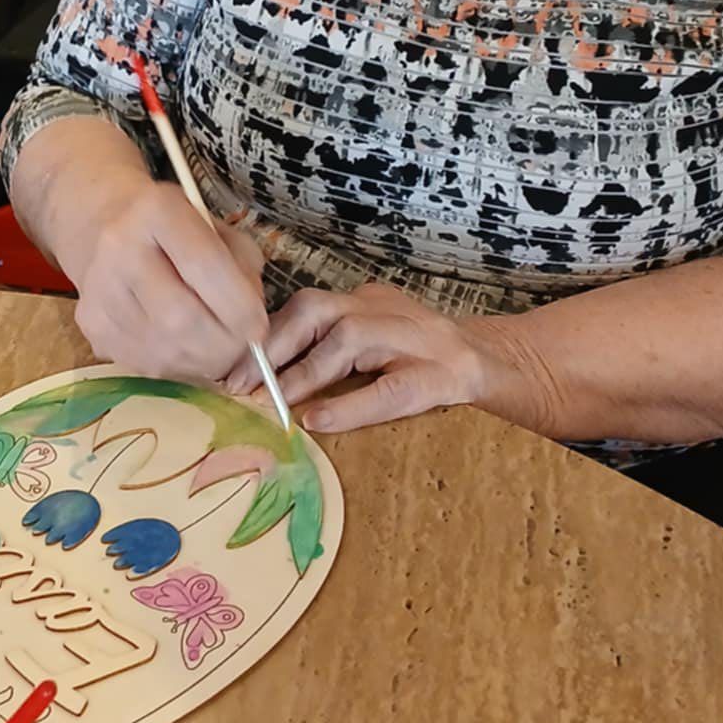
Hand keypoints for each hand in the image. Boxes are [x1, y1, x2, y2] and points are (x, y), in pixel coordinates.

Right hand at [67, 179, 268, 384]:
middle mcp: (119, 247)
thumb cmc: (179, 231)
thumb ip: (243, 269)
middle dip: (224, 344)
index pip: (204, 265)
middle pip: (181, 318)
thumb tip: (251, 325)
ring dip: (203, 361)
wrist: (110, 229)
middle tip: (242, 346)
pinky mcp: (91, 325)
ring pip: (164, 350)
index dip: (239, 306)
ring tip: (217, 349)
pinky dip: (177, 366)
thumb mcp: (220, 231)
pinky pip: (146, 364)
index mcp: (157, 211)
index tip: (259, 327)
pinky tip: (186, 348)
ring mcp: (99, 290)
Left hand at [227, 282, 556, 434]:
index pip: (303, 306)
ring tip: (273, 400)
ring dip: (305, 372)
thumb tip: (257, 378)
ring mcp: (416, 339)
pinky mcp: (440, 376)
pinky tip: (318, 420)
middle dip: (273, 344)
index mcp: (365, 302)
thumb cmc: (419, 361)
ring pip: (351, 339)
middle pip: (318, 309)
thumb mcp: (371, 347)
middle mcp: (386, 310)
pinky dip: (350, 405)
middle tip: (238, 382)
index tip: (228, 364)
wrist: (495, 363)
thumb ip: (325, 352)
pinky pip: (390, 389)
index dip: (263, 332)